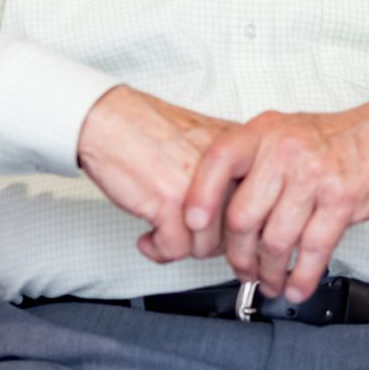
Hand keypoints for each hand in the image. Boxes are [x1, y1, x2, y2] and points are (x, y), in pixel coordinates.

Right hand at [75, 86, 237, 262]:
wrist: (110, 120)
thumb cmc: (148, 131)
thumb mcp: (202, 144)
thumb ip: (226, 174)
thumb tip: (238, 218)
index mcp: (240, 150)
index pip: (258, 205)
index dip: (235, 228)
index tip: (220, 234)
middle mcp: (225, 167)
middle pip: (235, 231)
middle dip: (206, 242)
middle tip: (185, 235)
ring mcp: (199, 185)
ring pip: (206, 246)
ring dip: (181, 248)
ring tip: (164, 234)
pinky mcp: (170, 201)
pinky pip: (175, 249)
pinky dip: (158, 249)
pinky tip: (149, 238)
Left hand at [176, 97, 368, 301]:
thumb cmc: (333, 139)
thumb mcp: (283, 133)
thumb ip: (252, 164)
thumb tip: (214, 211)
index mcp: (264, 131)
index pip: (218, 162)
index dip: (200, 197)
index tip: (193, 226)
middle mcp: (285, 150)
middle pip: (243, 217)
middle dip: (239, 256)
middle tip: (243, 270)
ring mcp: (314, 175)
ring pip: (276, 240)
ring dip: (271, 272)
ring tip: (271, 281)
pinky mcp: (341, 199)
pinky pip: (313, 250)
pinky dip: (302, 277)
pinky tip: (297, 286)